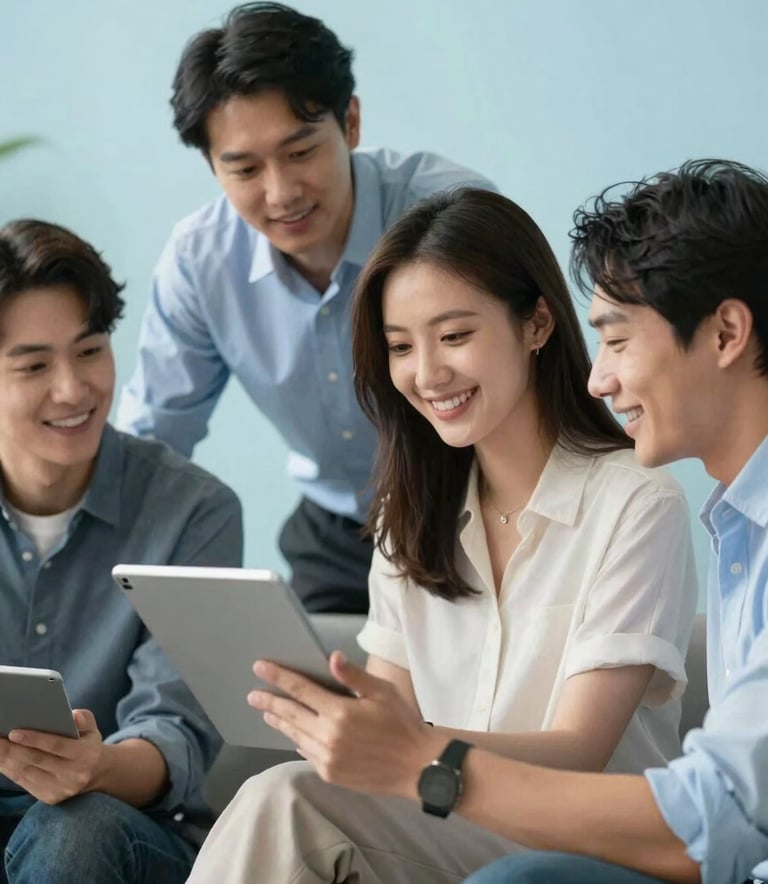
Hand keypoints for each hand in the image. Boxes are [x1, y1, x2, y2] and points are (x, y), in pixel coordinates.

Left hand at [0, 709, 104, 803]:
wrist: (95, 774)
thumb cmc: (87, 744)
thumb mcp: (92, 728)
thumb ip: (84, 718)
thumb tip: (72, 716)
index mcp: (86, 755)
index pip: (56, 745)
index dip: (35, 739)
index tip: (13, 732)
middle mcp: (73, 775)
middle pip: (37, 760)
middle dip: (12, 750)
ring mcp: (61, 789)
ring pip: (27, 772)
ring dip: (7, 761)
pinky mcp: (49, 797)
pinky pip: (25, 783)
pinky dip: (10, 770)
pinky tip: (1, 760)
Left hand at [248, 651, 445, 796]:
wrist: (418, 767)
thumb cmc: (403, 724)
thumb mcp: (382, 692)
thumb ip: (353, 676)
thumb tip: (331, 658)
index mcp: (340, 713)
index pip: (301, 690)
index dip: (279, 677)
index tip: (260, 667)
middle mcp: (328, 737)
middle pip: (291, 714)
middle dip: (269, 702)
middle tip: (253, 695)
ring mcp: (327, 758)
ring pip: (295, 736)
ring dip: (280, 722)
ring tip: (267, 713)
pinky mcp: (331, 774)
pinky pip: (307, 754)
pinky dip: (297, 741)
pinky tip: (293, 735)